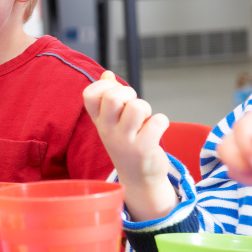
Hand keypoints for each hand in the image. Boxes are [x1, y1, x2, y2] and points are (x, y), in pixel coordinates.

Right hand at [82, 73, 175, 221]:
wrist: (138, 177)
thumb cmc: (126, 142)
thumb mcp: (112, 120)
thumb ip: (108, 95)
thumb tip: (107, 74)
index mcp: (98, 120)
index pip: (90, 94)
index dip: (105, 86)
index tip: (114, 95)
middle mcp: (107, 130)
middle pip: (113, 97)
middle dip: (129, 94)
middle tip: (132, 107)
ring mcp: (124, 141)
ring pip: (136, 106)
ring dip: (145, 109)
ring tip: (144, 121)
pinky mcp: (143, 149)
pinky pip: (157, 121)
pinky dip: (161, 122)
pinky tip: (155, 131)